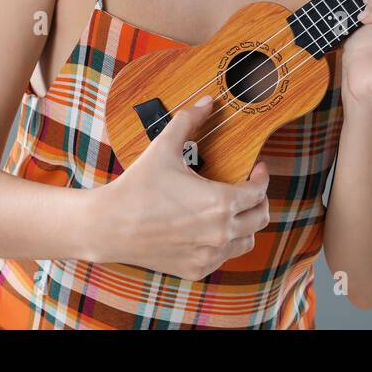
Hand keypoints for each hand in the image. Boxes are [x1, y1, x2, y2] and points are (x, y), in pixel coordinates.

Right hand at [92, 96, 269, 279]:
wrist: (108, 226)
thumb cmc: (137, 186)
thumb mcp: (164, 147)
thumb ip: (189, 121)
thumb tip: (208, 102)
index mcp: (220, 202)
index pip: (259, 192)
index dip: (262, 177)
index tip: (258, 169)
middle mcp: (221, 232)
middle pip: (260, 218)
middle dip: (260, 200)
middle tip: (250, 189)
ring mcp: (209, 255)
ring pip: (246, 242)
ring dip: (245, 224)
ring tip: (234, 210)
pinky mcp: (196, 269)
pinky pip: (224, 257)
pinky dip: (224, 243)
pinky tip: (211, 229)